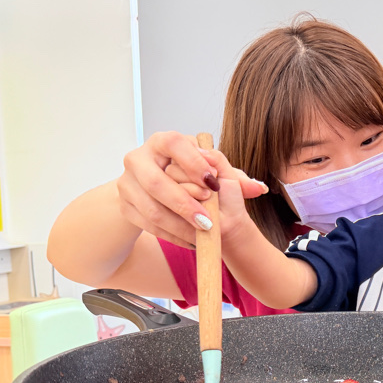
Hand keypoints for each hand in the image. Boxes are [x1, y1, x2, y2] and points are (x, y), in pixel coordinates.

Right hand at [116, 131, 266, 247]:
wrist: (152, 190)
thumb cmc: (188, 176)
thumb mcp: (210, 171)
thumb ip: (233, 177)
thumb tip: (258, 188)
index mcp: (162, 141)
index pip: (175, 144)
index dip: (193, 163)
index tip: (213, 183)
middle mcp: (139, 158)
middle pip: (156, 181)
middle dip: (184, 203)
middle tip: (207, 221)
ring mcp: (127, 183)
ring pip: (151, 209)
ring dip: (179, 226)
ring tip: (201, 234)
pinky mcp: (125, 206)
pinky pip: (147, 225)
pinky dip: (171, 235)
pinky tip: (190, 240)